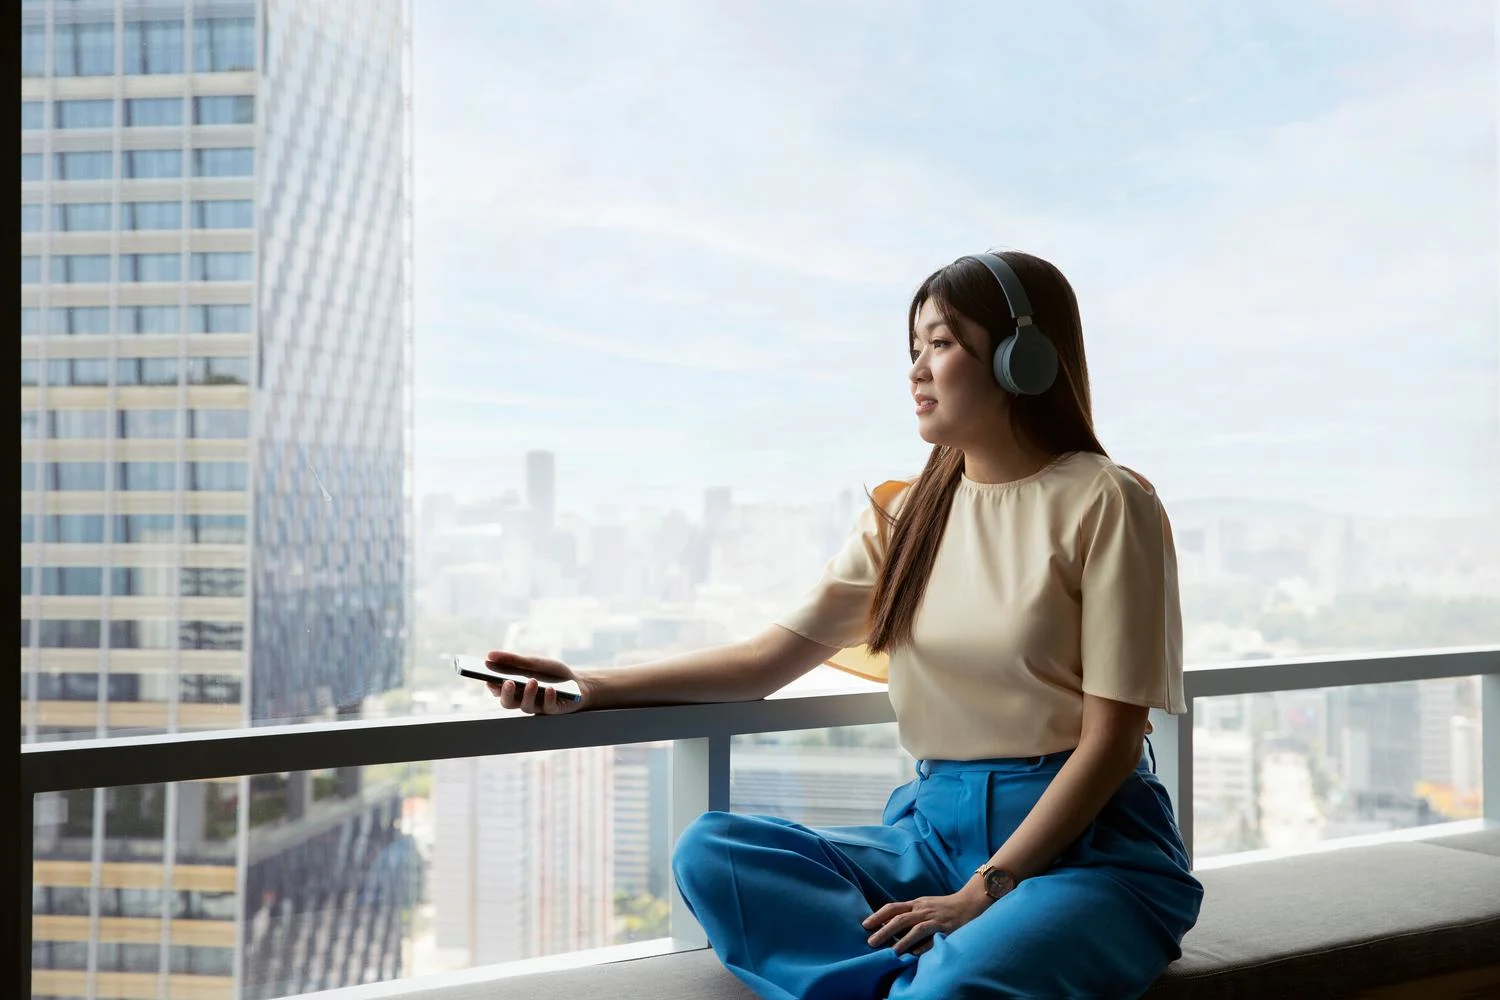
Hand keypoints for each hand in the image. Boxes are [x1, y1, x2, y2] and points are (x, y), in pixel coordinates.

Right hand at [484, 650, 591, 715]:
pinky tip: (549, 688)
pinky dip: (548, 697)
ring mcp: (538, 706)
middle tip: (508, 682)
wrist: (578, 682)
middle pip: (507, 703)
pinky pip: (548, 707)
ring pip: (526, 706)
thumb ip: (513, 660)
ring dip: (527, 694)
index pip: (498, 691)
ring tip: (532, 681)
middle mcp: (523, 700)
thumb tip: (489, 654)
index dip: (492, 686)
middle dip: (506, 694)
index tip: (488, 679)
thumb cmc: (552, 673)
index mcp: (516, 688)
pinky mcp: (553, 710)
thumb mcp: (534, 662)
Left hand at [862, 881, 993, 956]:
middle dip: (884, 930)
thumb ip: (909, 914)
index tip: (865, 925)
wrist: (970, 902)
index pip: (893, 908)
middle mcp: (923, 910)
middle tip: (871, 942)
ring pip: (916, 928)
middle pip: (900, 919)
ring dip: (902, 941)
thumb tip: (888, 925)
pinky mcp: (947, 928)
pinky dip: (924, 946)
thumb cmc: (944, 907)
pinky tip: (915, 954)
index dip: (878, 915)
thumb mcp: (924, 906)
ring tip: (891, 952)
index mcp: (916, 904)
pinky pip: (934, 937)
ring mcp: (935, 919)